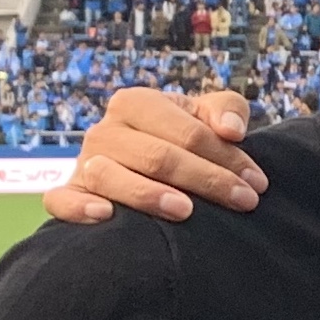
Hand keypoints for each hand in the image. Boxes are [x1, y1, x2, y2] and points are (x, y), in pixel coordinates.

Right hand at [41, 85, 263, 225]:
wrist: (145, 166)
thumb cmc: (182, 141)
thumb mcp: (207, 117)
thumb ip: (227, 110)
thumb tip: (232, 130)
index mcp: (137, 103)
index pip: (187, 132)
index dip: (226, 158)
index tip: (257, 184)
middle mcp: (106, 131)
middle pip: (157, 156)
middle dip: (206, 180)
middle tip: (243, 203)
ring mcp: (85, 163)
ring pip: (111, 176)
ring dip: (148, 194)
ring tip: (185, 211)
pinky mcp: (71, 193)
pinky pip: (62, 200)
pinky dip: (79, 208)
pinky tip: (105, 216)